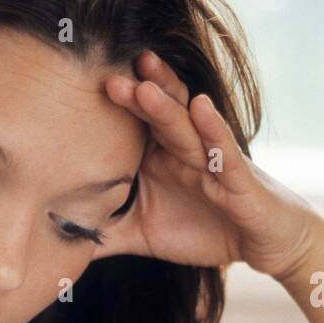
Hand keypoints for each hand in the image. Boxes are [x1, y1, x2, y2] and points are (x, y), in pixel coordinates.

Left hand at [93, 50, 322, 281]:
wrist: (263, 243)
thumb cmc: (205, 231)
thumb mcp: (144, 237)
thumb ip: (106, 235)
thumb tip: (61, 244)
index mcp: (161, 159)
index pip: (135, 127)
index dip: (114, 111)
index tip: (80, 96)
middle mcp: (185, 152)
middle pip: (158, 117)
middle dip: (135, 96)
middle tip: (108, 78)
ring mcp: (212, 161)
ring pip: (187, 127)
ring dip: (166, 105)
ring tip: (145, 82)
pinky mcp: (238, 179)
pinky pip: (224, 152)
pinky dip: (213, 129)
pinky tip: (201, 107)